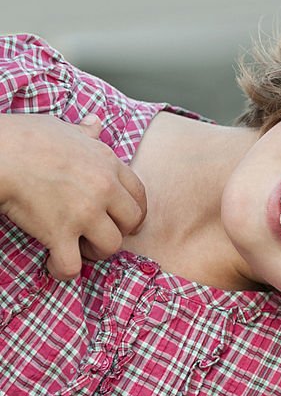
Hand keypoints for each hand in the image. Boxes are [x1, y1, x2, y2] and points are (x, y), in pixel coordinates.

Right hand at [0, 113, 146, 279]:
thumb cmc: (26, 138)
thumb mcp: (63, 129)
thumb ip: (85, 133)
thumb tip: (95, 124)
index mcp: (108, 164)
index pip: (139, 195)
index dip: (133, 212)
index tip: (122, 220)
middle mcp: (104, 189)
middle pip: (131, 223)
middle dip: (117, 232)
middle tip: (98, 235)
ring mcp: (84, 213)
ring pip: (110, 247)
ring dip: (94, 252)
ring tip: (78, 248)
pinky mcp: (60, 233)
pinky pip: (73, 265)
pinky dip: (64, 271)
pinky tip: (55, 265)